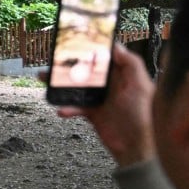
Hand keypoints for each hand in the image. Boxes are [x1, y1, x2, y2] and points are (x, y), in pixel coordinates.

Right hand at [50, 43, 156, 166]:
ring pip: (77, 87)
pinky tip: (61, 110)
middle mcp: (110, 84)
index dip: (91, 49)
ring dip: (60, 84)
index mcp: (123, 74)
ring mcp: (100, 99)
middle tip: (53, 60)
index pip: (104, 57)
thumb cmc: (144, 115)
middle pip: (86, 70)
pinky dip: (67, 108)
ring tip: (44, 79)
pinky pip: (76, 107)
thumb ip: (130, 64)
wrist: (136, 146)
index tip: (75, 42)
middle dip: (69, 64)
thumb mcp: (141, 85)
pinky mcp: (93, 113)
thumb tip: (116, 46)